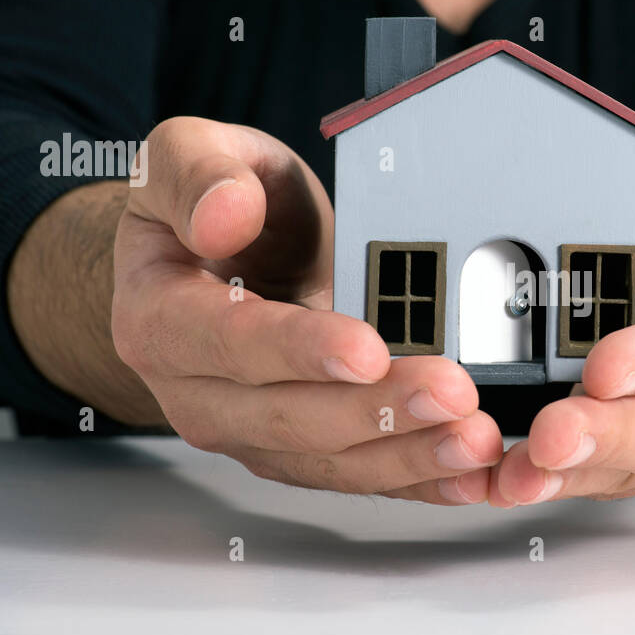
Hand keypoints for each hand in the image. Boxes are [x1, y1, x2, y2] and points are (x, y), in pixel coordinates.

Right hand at [111, 117, 501, 503]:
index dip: (301, 350)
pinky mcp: (297, 451)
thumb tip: (224, 215)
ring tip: (474, 443)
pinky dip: (418, 481)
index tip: (369, 349)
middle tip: (453, 394)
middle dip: (379, 411)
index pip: (231, 342)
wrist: (220, 254)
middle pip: (291, 416)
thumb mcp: (190, 153)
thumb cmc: (216, 204)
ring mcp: (248, 431)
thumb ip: (196, 173)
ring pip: (329, 460)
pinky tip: (471, 478)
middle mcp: (196, 392)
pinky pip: (357, 476)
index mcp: (160, 319)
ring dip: (408, 457)